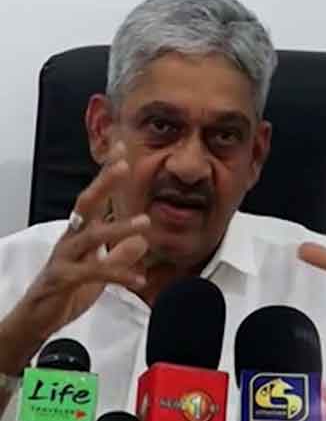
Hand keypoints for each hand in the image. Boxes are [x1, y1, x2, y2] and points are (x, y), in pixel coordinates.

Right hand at [1, 142, 149, 362]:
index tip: (121, 150)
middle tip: (124, 164)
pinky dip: (119, 274)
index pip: (95, 198)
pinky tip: (140, 278)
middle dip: (105, 183)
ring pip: (91, 235)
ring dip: (119, 228)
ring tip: (145, 223)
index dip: (107, 175)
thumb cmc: (67, 289)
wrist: (37, 319)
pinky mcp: (63, 278)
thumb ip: (119, 255)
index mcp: (79, 232)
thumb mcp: (99, 271)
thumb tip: (141, 242)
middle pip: (86, 203)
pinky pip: (94, 272)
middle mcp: (70, 238)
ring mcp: (64, 257)